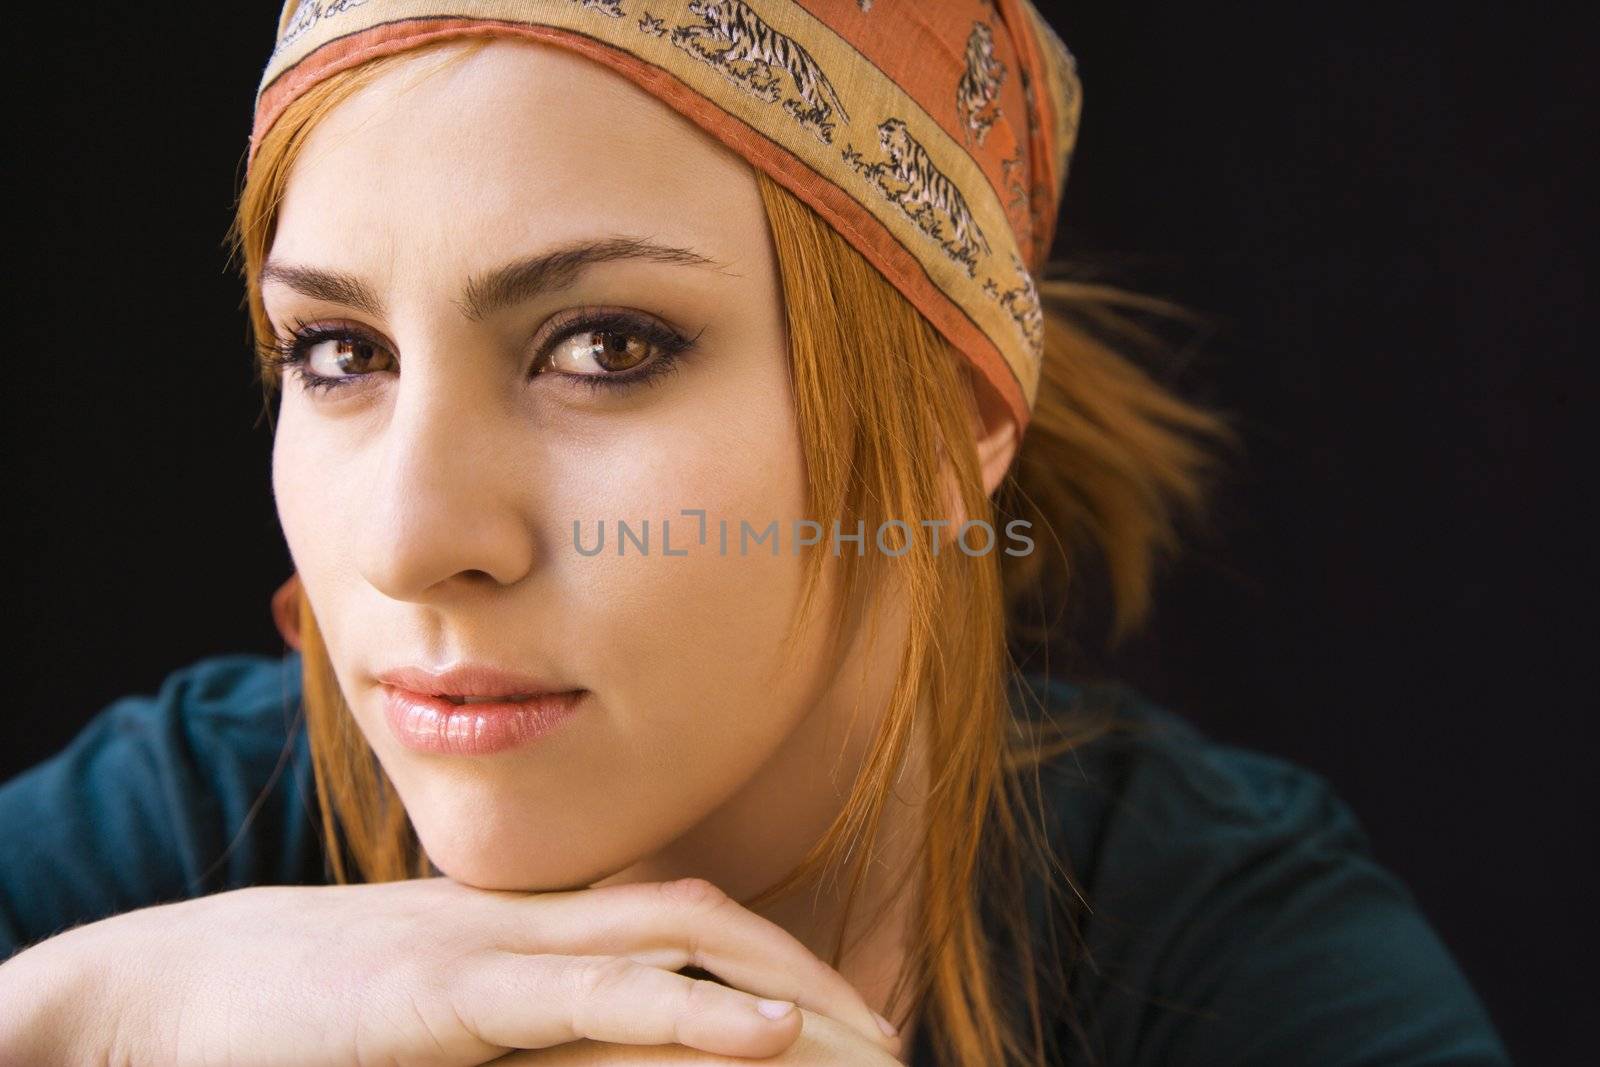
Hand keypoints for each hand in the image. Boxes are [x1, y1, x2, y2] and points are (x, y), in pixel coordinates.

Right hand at [0, 876, 899, 1065]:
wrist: (162, 990)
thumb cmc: (298, 1016)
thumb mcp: (439, 1017)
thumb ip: (534, 1031)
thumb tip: (627, 1052)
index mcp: (531, 930)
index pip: (686, 924)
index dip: (782, 959)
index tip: (854, 1020)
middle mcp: (527, 926)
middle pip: (704, 925)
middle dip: (813, 976)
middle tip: (895, 1038)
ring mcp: (487, 953)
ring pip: (669, 947)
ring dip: (784, 989)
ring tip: (870, 1038)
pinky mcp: (441, 999)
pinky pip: (585, 1001)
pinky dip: (684, 1013)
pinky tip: (762, 1032)